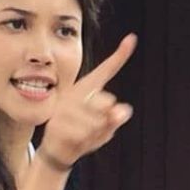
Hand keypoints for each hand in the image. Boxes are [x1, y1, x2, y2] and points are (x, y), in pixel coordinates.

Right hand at [39, 34, 137, 168]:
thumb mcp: (103, 127)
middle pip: (107, 101)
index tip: (132, 38)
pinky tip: (78, 141)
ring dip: (97, 133)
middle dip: (107, 118)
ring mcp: (65, 107)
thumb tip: (123, 111)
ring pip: (97, 121)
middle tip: (94, 127)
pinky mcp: (58, 123)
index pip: (106, 70)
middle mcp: (75, 93)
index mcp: (87, 89)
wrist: (56, 150)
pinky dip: (87, 142)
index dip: (120, 55)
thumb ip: (114, 118)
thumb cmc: (82, 134)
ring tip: (85, 136)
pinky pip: (85, 134)